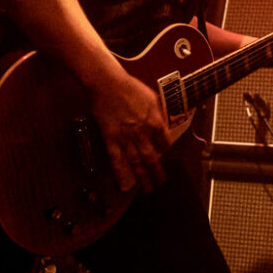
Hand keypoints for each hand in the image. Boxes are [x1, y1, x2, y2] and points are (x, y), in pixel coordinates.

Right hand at [88, 68, 171, 193]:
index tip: (162, 155)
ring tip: (146, 189)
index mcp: (155, 122)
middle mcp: (142, 133)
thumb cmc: (129, 86)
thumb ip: (159, 113)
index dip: (165, 150)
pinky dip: (120, 173)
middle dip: (157, 173)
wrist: (108, 83)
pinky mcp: (111, 138)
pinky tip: (124, 184)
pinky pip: (116, 159)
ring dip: (142, 178)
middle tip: (160, 183)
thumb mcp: (152, 97)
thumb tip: (163, 123)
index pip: (165, 143)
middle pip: (152, 158)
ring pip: (136, 162)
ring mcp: (126, 137)